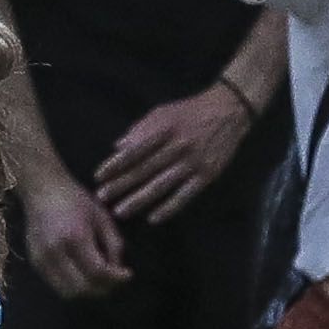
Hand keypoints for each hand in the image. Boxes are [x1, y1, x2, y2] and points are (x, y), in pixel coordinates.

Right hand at [24, 167, 131, 294]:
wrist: (42, 189)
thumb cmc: (75, 199)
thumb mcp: (102, 216)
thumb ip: (114, 244)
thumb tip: (118, 269)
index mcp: (75, 237)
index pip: (97, 272)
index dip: (116, 279)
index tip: (128, 275)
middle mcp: (55, 253)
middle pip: (82, 289)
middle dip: (103, 289)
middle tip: (116, 281)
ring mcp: (41, 260)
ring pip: (67, 293)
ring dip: (87, 292)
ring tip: (101, 281)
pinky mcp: (34, 263)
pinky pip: (56, 285)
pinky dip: (73, 286)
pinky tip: (84, 275)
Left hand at [101, 79, 260, 226]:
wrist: (229, 111)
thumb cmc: (191, 111)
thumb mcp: (164, 112)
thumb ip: (141, 128)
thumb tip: (118, 147)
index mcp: (165, 128)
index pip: (136, 149)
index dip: (116, 164)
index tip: (99, 176)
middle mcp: (178, 146)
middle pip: (145, 169)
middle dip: (121, 185)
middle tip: (102, 198)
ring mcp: (194, 162)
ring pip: (162, 185)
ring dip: (139, 199)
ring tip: (120, 211)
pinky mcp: (207, 175)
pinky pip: (185, 195)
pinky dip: (169, 207)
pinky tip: (153, 218)